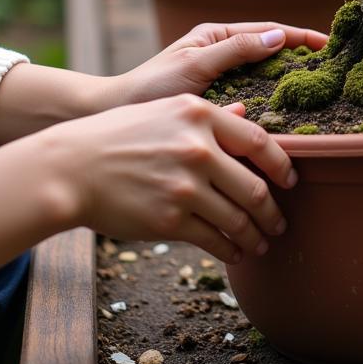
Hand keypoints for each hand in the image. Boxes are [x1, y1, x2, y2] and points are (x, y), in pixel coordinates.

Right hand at [46, 94, 297, 262]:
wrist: (72, 167)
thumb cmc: (118, 136)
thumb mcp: (165, 111)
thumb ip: (207, 116)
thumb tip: (247, 113)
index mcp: (200, 114)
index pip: (258, 141)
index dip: (281, 165)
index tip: (290, 181)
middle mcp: (198, 148)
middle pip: (254, 187)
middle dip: (273, 211)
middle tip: (280, 222)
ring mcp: (185, 185)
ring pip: (238, 218)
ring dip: (255, 235)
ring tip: (260, 242)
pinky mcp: (171, 220)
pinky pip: (214, 239)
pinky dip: (230, 249)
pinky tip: (234, 252)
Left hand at [117, 21, 328, 104]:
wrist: (115, 117)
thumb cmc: (150, 87)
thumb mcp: (195, 65)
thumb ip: (235, 49)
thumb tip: (280, 37)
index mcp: (216, 37)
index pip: (269, 31)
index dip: (300, 37)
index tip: (328, 44)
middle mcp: (221, 54)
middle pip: (271, 52)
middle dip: (301, 58)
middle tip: (332, 70)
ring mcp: (220, 78)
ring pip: (265, 77)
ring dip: (289, 82)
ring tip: (318, 94)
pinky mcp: (217, 103)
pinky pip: (253, 99)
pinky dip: (273, 104)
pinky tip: (288, 119)